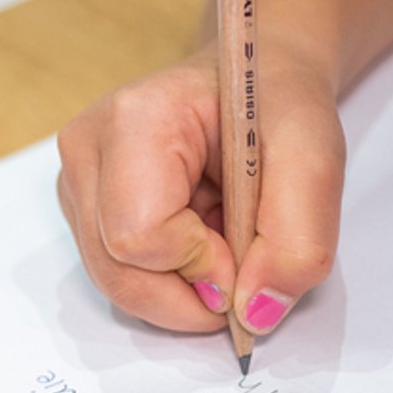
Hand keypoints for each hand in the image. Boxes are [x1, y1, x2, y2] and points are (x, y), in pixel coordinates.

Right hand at [55, 50, 344, 335]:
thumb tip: (255, 314)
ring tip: (220, 237)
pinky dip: (167, 277)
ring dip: (181, 285)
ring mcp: (76, 180)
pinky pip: (116, 275)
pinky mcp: (82, 207)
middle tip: (241, 265)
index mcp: (133, 119)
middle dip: (190, 292)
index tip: (246, 247)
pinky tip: (197, 238)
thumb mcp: (315, 161)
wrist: (255, 78)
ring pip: (114, 282)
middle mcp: (86, 149)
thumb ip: (298, 241)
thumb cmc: (278, 105)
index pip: (138, 236)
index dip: (201, 266)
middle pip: (116, 272)